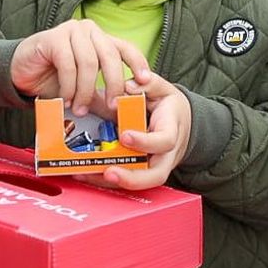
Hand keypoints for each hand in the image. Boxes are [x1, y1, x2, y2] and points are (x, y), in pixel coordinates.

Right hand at [11, 20, 148, 116]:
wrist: (20, 72)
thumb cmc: (53, 79)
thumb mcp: (83, 90)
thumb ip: (102, 97)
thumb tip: (124, 113)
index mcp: (100, 39)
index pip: (126, 48)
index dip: (138, 63)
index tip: (145, 81)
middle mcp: (89, 31)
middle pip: (110, 55)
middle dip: (113, 83)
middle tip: (112, 106)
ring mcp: (71, 31)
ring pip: (89, 62)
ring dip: (85, 90)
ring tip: (78, 108)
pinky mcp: (53, 37)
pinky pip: (68, 64)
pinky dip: (68, 86)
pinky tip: (65, 100)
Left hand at [91, 71, 190, 190]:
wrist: (182, 123)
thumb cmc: (170, 108)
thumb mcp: (163, 90)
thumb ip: (148, 84)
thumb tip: (128, 86)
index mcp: (172, 131)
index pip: (164, 141)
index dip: (145, 142)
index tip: (125, 136)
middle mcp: (166, 155)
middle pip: (156, 175)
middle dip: (132, 177)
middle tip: (109, 172)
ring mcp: (155, 166)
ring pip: (140, 183)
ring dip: (112, 182)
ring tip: (87, 173)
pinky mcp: (142, 171)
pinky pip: (127, 180)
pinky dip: (105, 180)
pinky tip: (86, 173)